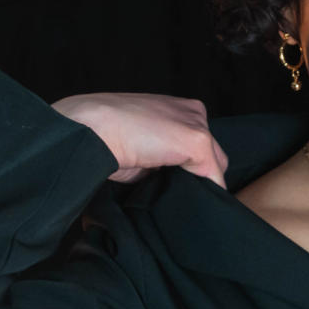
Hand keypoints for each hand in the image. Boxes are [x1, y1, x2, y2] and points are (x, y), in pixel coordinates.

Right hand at [50, 92, 230, 187]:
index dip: (190, 167)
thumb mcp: (141, 144)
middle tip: (173, 189)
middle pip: (214, 155)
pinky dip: (205, 192)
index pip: (201, 144)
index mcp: (176, 109)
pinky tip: (184, 199)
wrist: (92, 130)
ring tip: (175, 194)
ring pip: (216, 166)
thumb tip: (179, 182)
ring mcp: (196, 124)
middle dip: (198, 175)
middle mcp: (191, 113)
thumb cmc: (106, 138)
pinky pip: (214, 176)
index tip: (172, 181)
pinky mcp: (197, 140)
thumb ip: (163, 156)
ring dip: (199, 184)